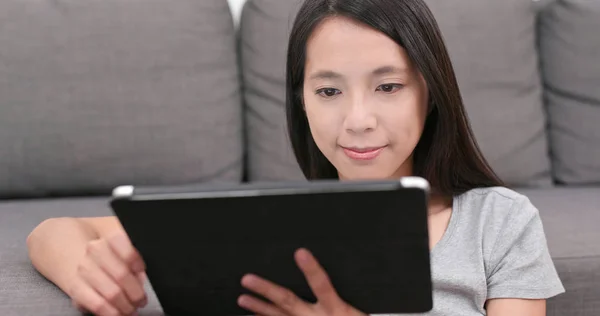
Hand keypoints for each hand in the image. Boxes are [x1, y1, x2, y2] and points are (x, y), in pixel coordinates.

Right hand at [69, 232, 147, 315]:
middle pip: (121, 274)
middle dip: (136, 292)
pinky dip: (112, 313)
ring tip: (132, 310)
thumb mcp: (123, 250)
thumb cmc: (109, 255)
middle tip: (141, 301)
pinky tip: (119, 314)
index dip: (134, 258)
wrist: (78, 258)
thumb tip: (140, 277)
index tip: (142, 270)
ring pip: (111, 293)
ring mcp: (83, 270)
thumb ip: (133, 259)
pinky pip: (97, 305)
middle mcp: (93, 251)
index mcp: (108, 238)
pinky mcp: (75, 288)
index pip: (119, 241)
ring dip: (125, 306)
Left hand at [238, 248, 366, 315]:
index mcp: (336, 310)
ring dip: (258, 308)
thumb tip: (325, 273)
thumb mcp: (354, 311)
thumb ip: (339, 295)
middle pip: (288, 301)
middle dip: (267, 290)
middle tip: (247, 279)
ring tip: (242, 299)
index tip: (300, 252)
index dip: (312, 269)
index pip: (323, 285)